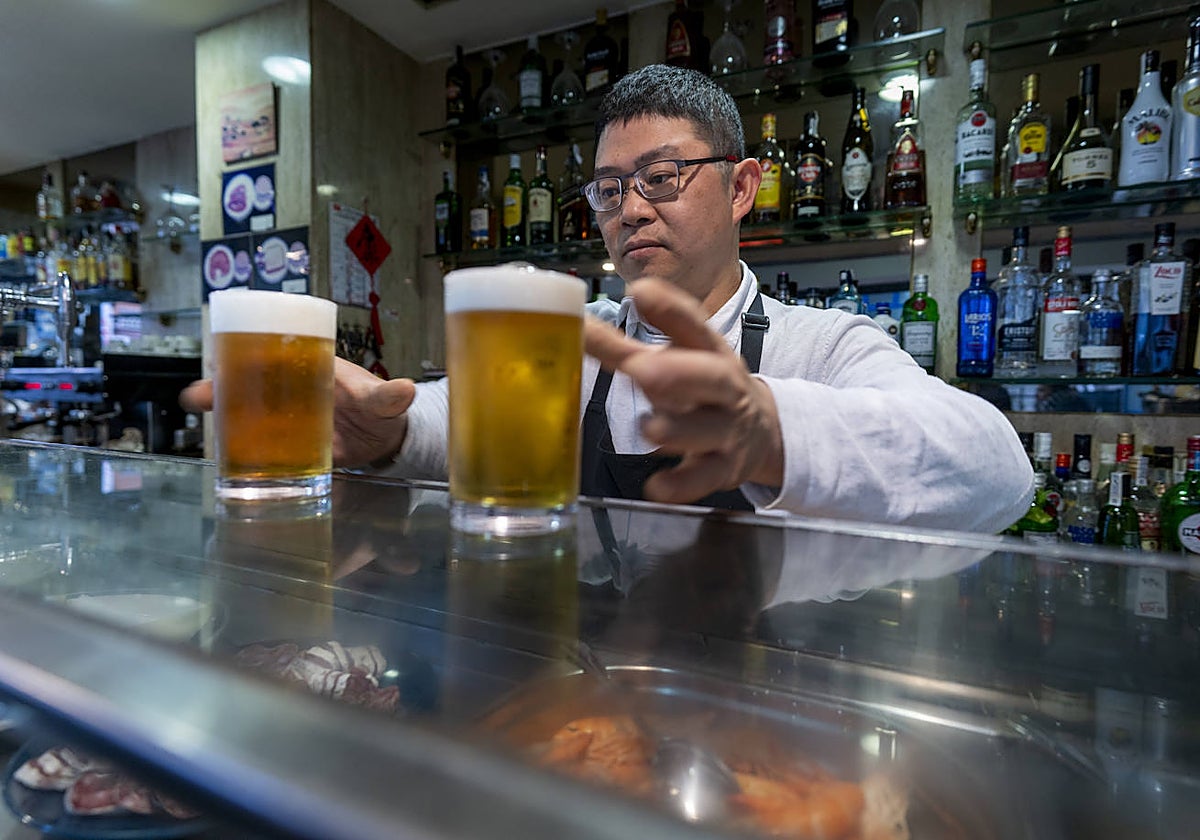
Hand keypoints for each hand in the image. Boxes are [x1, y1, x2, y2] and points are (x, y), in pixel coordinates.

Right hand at [179, 357, 415, 468]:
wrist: (383, 441)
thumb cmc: (380, 410)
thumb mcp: (384, 402)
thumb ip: (390, 398)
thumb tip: (406, 391)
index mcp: (313, 365)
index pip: (276, 348)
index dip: (248, 349)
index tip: (226, 357)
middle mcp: (293, 384)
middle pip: (250, 375)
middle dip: (222, 380)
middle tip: (201, 392)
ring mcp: (286, 413)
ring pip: (245, 403)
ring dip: (221, 405)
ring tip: (200, 407)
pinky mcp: (285, 441)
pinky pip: (254, 436)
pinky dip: (235, 439)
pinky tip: (219, 446)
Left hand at [584, 278, 783, 503]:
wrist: (763, 432)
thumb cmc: (705, 389)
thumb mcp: (673, 362)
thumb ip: (622, 347)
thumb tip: (575, 323)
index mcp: (709, 353)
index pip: (693, 325)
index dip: (669, 309)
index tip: (639, 291)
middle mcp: (724, 388)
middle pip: (712, 377)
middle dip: (680, 372)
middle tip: (640, 368)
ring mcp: (727, 429)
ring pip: (709, 428)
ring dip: (678, 428)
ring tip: (649, 427)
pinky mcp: (724, 468)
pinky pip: (705, 477)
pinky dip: (682, 485)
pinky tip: (657, 487)